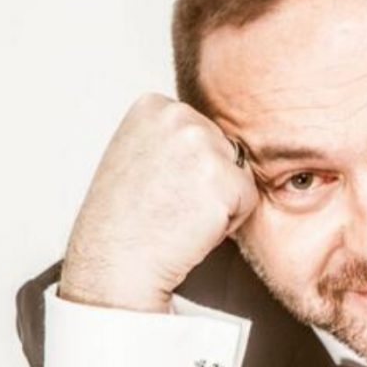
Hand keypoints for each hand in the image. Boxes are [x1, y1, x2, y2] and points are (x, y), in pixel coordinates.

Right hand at [59, 93, 258, 311]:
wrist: (116, 261)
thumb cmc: (126, 219)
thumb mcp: (138, 154)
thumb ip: (173, 138)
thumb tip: (211, 137)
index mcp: (154, 106)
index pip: (205, 133)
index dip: (190, 170)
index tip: (160, 186)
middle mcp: (179, 116)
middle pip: (227, 150)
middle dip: (209, 183)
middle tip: (172, 204)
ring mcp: (202, 145)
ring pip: (240, 174)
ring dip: (220, 201)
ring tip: (182, 214)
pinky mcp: (225, 178)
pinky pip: (250, 200)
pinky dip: (230, 222)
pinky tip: (194, 227)